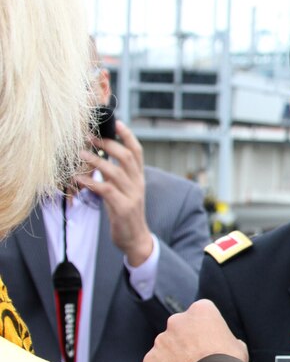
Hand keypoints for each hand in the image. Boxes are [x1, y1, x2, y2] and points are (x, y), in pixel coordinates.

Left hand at [76, 120, 154, 265]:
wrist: (136, 239)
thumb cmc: (125, 212)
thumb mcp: (123, 190)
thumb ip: (115, 174)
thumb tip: (97, 157)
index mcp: (138, 177)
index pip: (137, 152)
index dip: (128, 136)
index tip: (117, 122)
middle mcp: (138, 184)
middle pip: (127, 157)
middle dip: (108, 144)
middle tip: (89, 137)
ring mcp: (132, 196)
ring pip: (115, 171)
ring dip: (95, 161)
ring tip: (79, 154)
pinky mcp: (123, 208)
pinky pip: (106, 190)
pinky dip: (90, 182)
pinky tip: (78, 178)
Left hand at [144, 299, 247, 361]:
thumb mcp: (238, 346)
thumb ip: (225, 340)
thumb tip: (224, 345)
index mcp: (200, 311)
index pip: (202, 315)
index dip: (208, 330)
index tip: (212, 343)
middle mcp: (176, 320)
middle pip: (181, 329)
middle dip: (187, 341)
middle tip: (199, 359)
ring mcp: (160, 340)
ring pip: (167, 347)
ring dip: (175, 357)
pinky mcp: (150, 360)